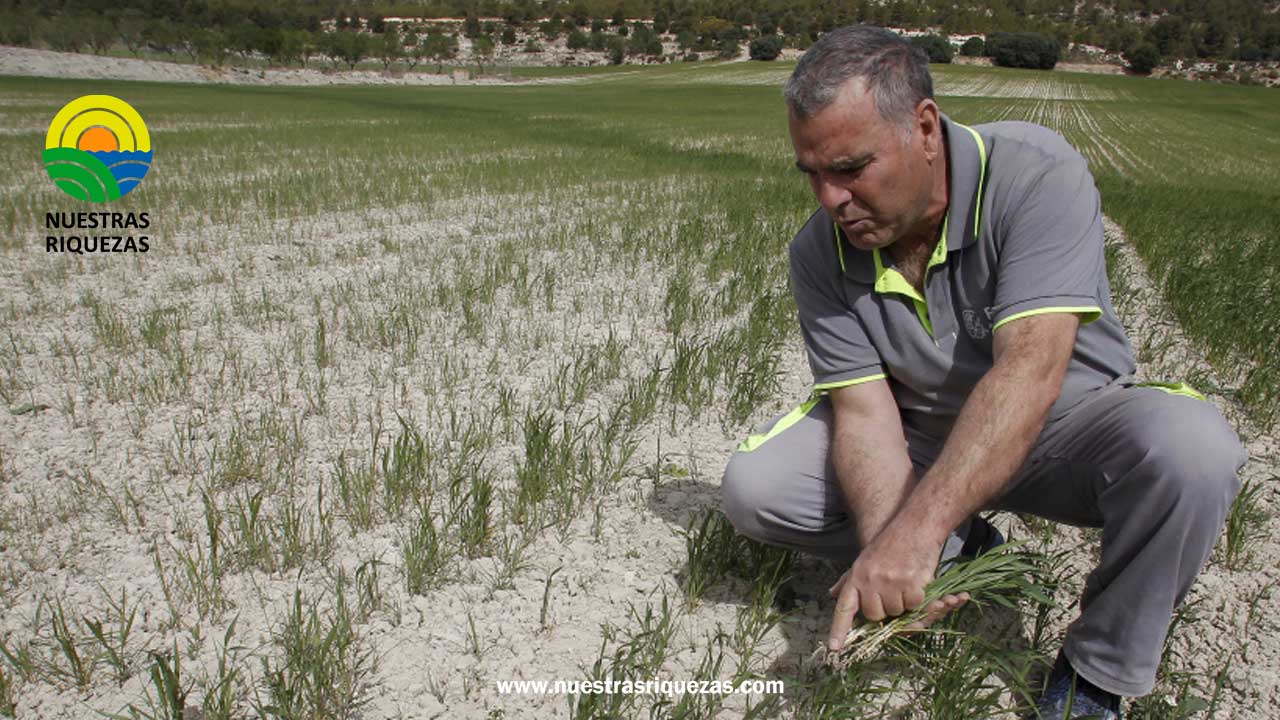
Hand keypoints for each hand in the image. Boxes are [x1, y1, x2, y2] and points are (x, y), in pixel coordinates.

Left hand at [827, 523, 949, 650]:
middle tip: (893, 592)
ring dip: (903, 603)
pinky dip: (918, 598)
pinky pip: (914, 605)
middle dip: (885, 610)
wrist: (914, 526)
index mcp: (856, 576)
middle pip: (875, 615)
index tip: (834, 648)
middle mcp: (870, 580)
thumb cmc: (890, 544)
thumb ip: (849, 580)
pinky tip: (917, 581)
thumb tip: (832, 593)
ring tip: (904, 582)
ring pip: (896, 612)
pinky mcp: (910, 583)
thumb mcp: (864, 559)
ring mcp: (890, 582)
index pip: (844, 607)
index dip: (839, 629)